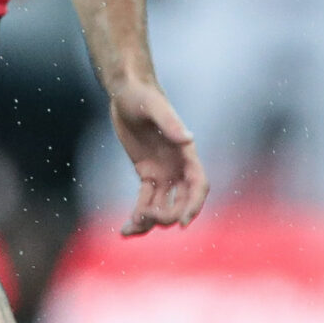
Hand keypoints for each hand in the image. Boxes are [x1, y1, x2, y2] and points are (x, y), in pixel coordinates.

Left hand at [108, 79, 207, 235]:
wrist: (126, 92)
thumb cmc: (142, 95)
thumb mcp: (154, 106)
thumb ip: (170, 122)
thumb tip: (188, 139)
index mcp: (186, 153)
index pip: (198, 185)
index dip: (194, 205)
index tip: (182, 222)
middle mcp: (177, 166)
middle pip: (181, 201)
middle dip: (167, 215)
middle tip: (146, 217)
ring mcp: (162, 172)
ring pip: (162, 206)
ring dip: (150, 221)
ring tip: (130, 229)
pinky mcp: (146, 174)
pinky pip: (145, 201)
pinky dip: (138, 216)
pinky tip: (125, 230)